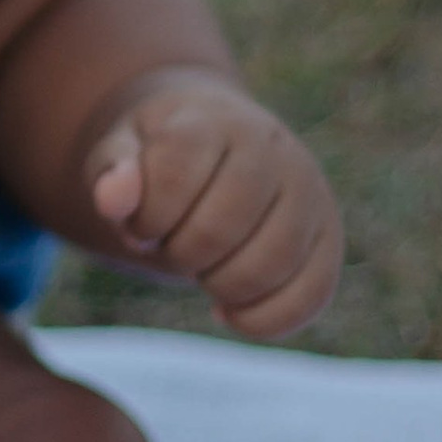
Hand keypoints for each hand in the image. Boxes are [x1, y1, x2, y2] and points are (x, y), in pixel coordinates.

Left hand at [85, 74, 341, 340]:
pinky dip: (262, 320)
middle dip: (181, 254)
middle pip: (220, 227)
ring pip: (269, 265)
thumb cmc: (160, 155)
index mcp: (213, 120)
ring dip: (220, 287)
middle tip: (173, 246)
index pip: (174, 176)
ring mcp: (309, 190)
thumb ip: (112, 172)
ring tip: (203, 269)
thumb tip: (112, 199)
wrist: (216, 140)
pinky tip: (228, 310)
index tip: (141, 223)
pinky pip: (310, 295)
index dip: (146, 218)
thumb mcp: (122, 150)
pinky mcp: (329, 234)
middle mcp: (272, 147)